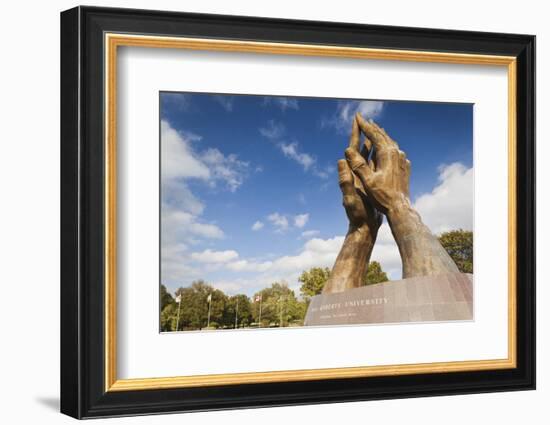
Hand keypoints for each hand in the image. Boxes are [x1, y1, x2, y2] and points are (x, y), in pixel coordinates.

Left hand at [322, 117, 380, 293]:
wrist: (364, 227)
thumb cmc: (356, 215)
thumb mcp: (349, 197)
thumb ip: (344, 180)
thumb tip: (340, 160)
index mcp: (351, 173)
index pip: (352, 150)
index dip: (355, 134)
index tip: (356, 119)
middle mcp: (355, 174)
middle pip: (359, 150)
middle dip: (363, 135)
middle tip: (366, 120)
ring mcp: (363, 179)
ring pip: (368, 158)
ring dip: (371, 145)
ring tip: (375, 133)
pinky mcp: (369, 185)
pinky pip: (374, 167)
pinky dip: (377, 159)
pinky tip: (382, 156)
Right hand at [345, 114, 410, 213]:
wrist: (400, 207)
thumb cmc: (382, 196)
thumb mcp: (367, 181)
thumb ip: (358, 165)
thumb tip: (347, 151)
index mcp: (387, 154)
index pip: (374, 135)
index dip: (364, 126)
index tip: (357, 117)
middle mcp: (396, 154)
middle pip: (383, 135)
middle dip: (372, 127)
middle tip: (364, 119)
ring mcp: (402, 159)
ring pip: (390, 142)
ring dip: (381, 135)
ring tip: (375, 130)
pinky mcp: (404, 166)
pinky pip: (395, 150)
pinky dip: (388, 145)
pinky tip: (387, 148)